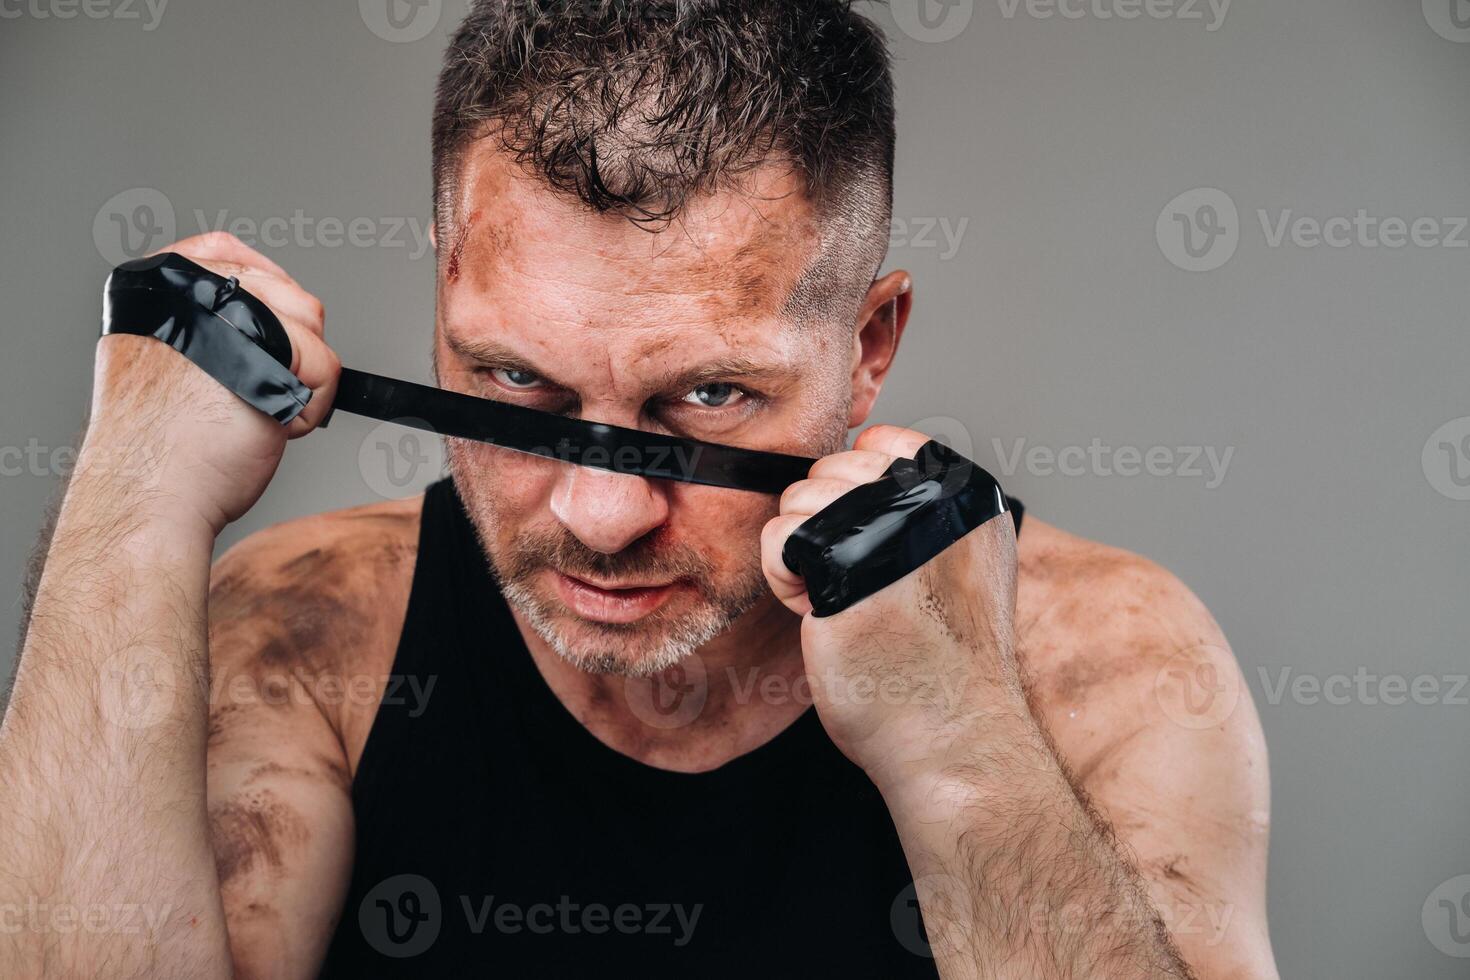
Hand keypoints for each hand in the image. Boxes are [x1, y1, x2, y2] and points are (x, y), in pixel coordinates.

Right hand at [84, 232, 339, 534]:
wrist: (147, 494)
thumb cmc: (156, 450)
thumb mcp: (164, 362)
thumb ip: (201, 327)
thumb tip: (263, 312)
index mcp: (152, 286)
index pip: (225, 251)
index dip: (265, 285)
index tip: (275, 328)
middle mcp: (183, 288)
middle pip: (283, 289)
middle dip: (288, 349)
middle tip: (252, 397)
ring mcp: (225, 312)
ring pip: (309, 324)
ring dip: (300, 379)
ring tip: (255, 415)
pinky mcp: (269, 345)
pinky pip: (325, 364)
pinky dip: (311, 407)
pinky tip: (272, 429)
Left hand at [761, 425, 1022, 792]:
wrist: (954, 734)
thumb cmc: (947, 662)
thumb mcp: (964, 565)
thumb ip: (926, 510)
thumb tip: (864, 463)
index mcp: (967, 495)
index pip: (883, 444)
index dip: (853, 489)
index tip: (863, 541)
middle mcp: (934, 501)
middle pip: (833, 469)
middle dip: (824, 523)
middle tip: (856, 583)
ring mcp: (890, 530)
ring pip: (800, 498)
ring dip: (801, 551)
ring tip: (839, 599)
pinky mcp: (845, 567)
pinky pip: (779, 537)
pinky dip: (782, 575)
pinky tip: (814, 610)